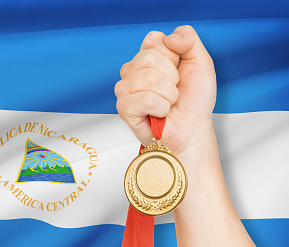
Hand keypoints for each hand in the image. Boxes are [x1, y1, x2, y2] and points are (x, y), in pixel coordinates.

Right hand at [114, 25, 216, 162]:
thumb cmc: (194, 100)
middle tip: (174, 91)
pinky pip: (146, 99)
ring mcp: (125, 89)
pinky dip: (161, 108)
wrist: (193, 129)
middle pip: (149, 58)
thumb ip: (189, 40)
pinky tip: (160, 113)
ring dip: (169, 94)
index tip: (178, 70)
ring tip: (168, 104)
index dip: (173, 55)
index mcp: (147, 57)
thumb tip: (168, 38)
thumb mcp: (201, 62)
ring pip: (149, 78)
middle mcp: (132, 71)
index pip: (153, 39)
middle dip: (172, 77)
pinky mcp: (124, 108)